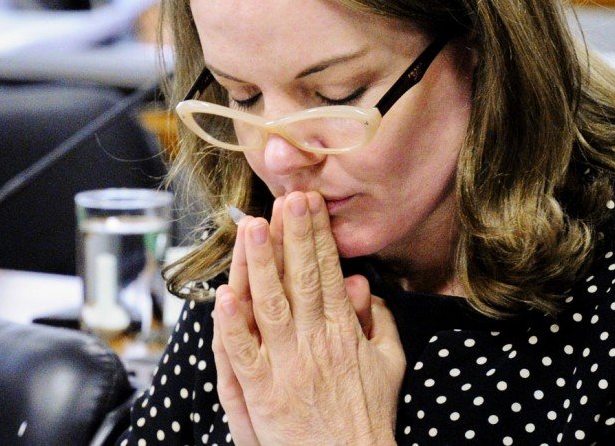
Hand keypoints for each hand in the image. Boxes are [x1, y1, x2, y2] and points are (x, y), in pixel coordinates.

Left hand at [212, 192, 404, 444]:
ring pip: (269, 306)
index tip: (309, 204)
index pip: (328, 273)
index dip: (316, 236)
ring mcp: (286, 366)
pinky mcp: (261, 393)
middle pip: (301, 280)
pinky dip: (232, 325)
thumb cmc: (368, 417)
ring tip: (252, 227)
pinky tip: (225, 295)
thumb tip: (362, 285)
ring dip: (260, 265)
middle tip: (287, 198)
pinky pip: (243, 354)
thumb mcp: (390, 364)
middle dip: (293, 236)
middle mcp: (314, 342)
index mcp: (344, 332)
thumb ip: (380, 322)